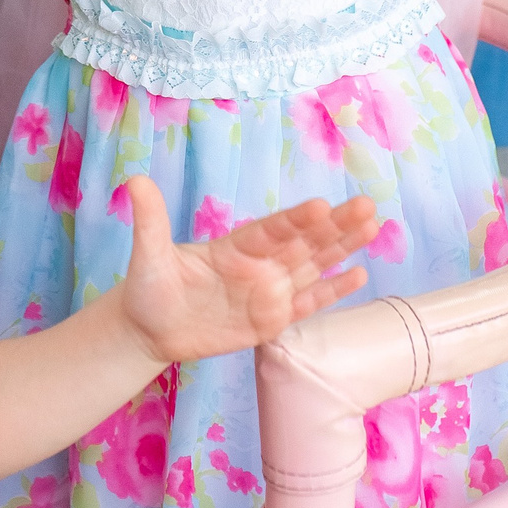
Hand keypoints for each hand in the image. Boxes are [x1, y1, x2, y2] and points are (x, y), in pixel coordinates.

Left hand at [113, 178, 375, 365]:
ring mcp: (269, 291)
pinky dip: (332, 291)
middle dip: (335, 226)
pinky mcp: (271, 320)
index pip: (272, 230)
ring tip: (374, 226)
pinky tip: (359, 275)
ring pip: (314, 266)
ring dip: (343, 248)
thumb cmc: (149, 287)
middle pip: (304, 242)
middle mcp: (259, 264)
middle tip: (368, 205)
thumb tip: (133, 179)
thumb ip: (150, 220)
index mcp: (235, 246)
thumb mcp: (148, 255)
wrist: (150, 328)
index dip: (295, 220)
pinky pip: (308, 305)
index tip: (321, 205)